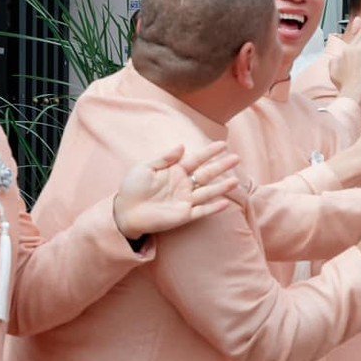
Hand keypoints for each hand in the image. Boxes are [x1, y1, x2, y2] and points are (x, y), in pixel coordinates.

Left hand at [112, 143, 242, 238]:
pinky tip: (225, 202)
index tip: (223, 144)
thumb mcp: (145, 168)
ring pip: (208, 192)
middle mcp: (184, 185)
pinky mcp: (184, 215)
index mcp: (175, 172)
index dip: (209, 152)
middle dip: (221, 167)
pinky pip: (202, 211)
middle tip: (236, 159)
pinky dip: (213, 208)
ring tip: (236, 181)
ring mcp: (185, 200)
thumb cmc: (132, 188)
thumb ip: (164, 158)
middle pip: (207, 174)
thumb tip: (182, 145)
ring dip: (222, 187)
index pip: (196, 160)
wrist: (124, 212)